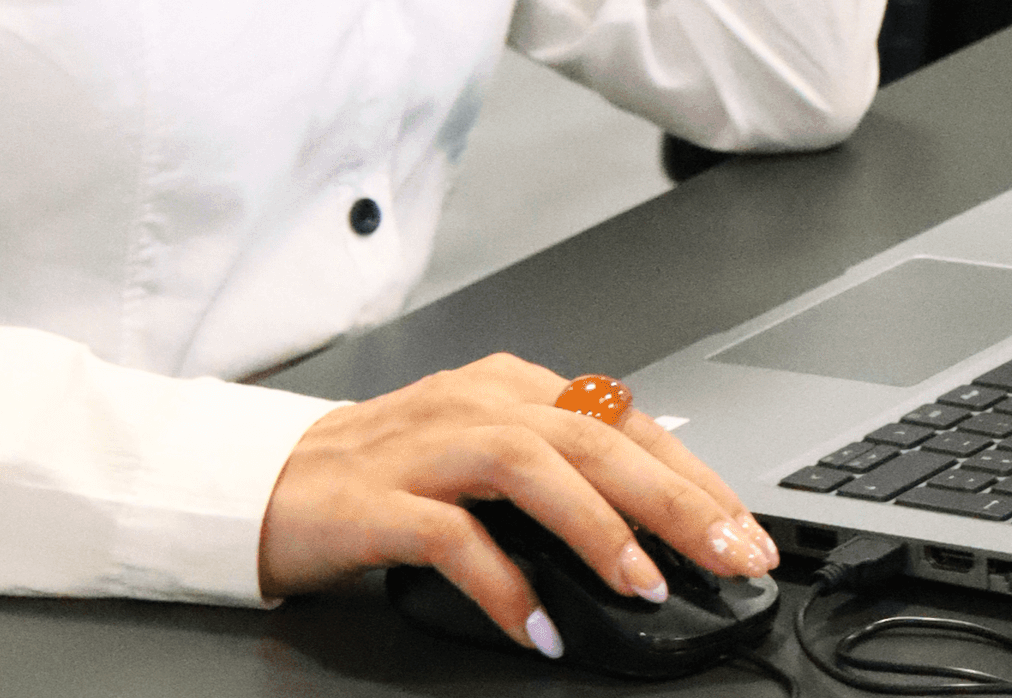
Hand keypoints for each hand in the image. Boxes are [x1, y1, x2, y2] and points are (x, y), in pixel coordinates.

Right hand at [255, 352, 777, 649]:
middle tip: (729, 554)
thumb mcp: (483, 452)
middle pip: (594, 437)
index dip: (692, 473)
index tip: (744, 528)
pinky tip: (535, 624)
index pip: (623, 420)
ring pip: (534, 466)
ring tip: (644, 584)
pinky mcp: (379, 500)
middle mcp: (477, 401)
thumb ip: (558, 470)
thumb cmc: (383, 473)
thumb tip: (653, 517)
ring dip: (598, 527)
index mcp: (511, 385)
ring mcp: (427, 446)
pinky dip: (502, 582)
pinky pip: (453, 536)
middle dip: (674, 498)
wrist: (267, 482)